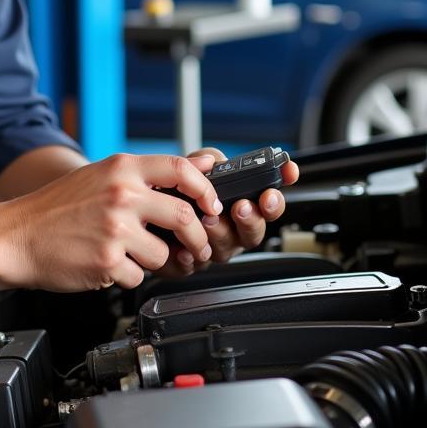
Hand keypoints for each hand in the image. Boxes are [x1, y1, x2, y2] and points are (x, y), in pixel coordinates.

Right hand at [0, 153, 221, 291]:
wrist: (15, 237)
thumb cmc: (55, 209)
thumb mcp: (101, 176)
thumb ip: (149, 173)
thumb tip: (202, 163)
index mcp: (121, 169)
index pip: (181, 169)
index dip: (205, 189)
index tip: (210, 205)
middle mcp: (121, 195)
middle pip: (184, 216)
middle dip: (196, 238)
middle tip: (193, 246)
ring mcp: (115, 228)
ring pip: (163, 254)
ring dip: (153, 261)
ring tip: (130, 254)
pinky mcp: (107, 261)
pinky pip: (138, 276)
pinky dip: (127, 276)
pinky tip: (107, 265)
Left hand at [155, 147, 299, 277]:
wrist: (150, 209)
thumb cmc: (179, 189)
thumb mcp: (195, 168)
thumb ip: (208, 160)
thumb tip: (215, 160)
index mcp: (243, 207)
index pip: (270, 205)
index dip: (276, 199)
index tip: (272, 192)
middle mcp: (233, 230)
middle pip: (254, 232)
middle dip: (251, 219)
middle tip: (242, 207)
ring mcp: (214, 248)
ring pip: (225, 249)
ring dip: (220, 233)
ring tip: (210, 220)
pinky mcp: (191, 264)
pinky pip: (194, 267)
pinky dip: (189, 260)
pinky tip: (185, 251)